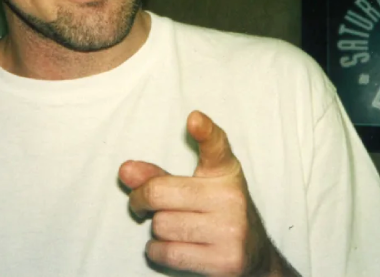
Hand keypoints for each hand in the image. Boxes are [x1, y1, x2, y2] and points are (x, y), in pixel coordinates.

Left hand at [119, 111, 294, 275]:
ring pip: (161, 225)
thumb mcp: (195, 188)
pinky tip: (174, 247)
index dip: (205, 131)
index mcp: (225, 171)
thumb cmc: (216, 215)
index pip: (215, 146)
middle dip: (140, 200)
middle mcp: (231, 197)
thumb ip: (159, 177)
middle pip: (159, 192)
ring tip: (175, 229)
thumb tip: (125, 170)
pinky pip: (167, 252)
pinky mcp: (225, 261)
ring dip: (157, 230)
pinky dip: (158, 251)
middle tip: (142, 205)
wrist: (253, 257)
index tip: (194, 119)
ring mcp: (231, 229)